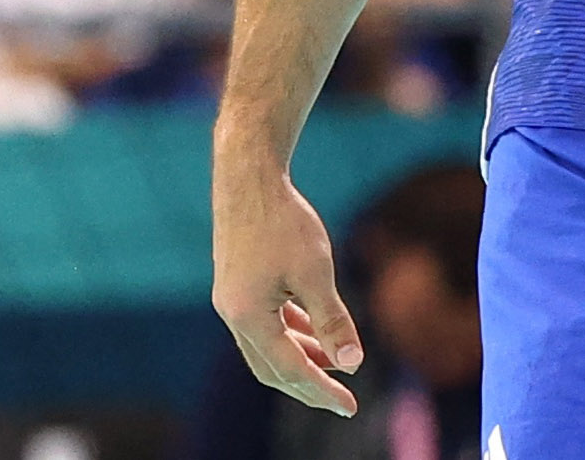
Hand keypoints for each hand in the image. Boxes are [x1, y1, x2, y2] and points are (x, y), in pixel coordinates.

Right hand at [212, 161, 362, 415]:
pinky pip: (265, 324)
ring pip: (268, 347)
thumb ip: (331, 320)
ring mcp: (232, 299)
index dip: (321, 390)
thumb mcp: (315, 272)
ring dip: (301, 358)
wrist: (249, 177)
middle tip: (342, 399)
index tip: (349, 406)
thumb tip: (351, 363)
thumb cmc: (282, 221)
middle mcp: (233, 314)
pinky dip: (291, 333)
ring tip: (336, 364)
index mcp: (248, 317)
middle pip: (272, 368)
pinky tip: (313, 330)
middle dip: (308, 385)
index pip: (289, 369)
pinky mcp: (238, 285)